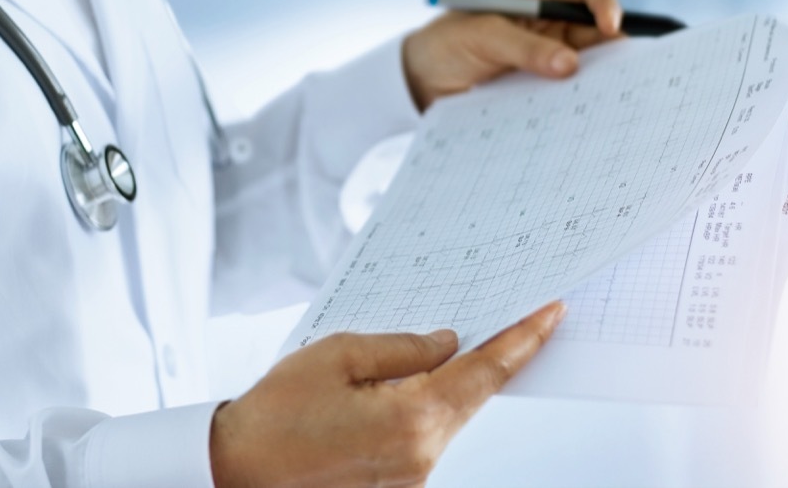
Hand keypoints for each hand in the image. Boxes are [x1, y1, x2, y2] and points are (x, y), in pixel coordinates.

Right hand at [209, 301, 566, 486]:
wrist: (236, 474)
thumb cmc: (275, 416)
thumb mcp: (337, 354)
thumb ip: (402, 346)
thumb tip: (446, 342)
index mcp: (412, 420)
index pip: (485, 373)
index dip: (524, 340)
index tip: (551, 315)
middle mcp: (421, 458)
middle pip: (470, 397)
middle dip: (486, 356)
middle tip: (502, 316)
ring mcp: (410, 479)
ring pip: (445, 418)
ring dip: (444, 385)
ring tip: (425, 350)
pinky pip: (421, 438)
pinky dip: (419, 409)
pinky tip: (395, 390)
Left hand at [402, 0, 621, 109]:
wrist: (419, 83)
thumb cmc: (445, 44)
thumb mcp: (482, 37)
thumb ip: (524, 49)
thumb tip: (569, 65)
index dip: (604, 5)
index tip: (611, 27)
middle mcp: (547, 26)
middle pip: (596, 30)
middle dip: (614, 45)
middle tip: (629, 68)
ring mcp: (545, 58)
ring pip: (587, 64)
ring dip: (600, 77)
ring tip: (611, 93)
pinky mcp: (539, 88)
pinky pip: (568, 92)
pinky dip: (580, 99)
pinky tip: (587, 111)